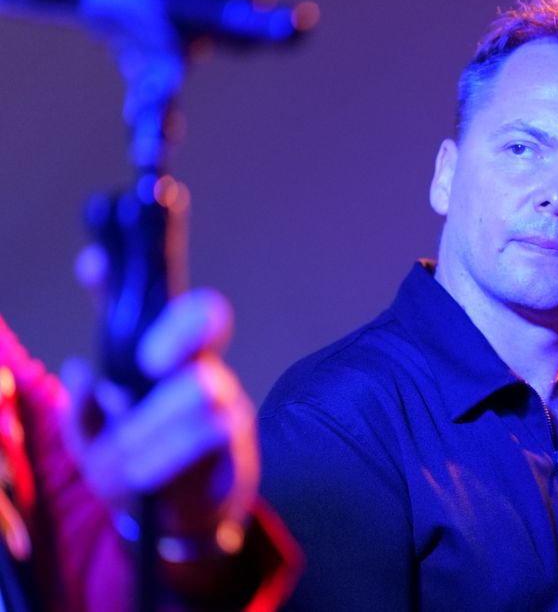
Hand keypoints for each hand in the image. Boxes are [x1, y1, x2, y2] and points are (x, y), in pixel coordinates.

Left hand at [62, 288, 258, 545]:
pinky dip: (166, 453)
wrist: (181, 522)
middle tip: (146, 362)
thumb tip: (81, 370)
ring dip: (152, 422)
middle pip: (208, 319)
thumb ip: (82, 409)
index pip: (160, 305)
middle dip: (176, 332)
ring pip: (201, 386)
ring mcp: (228, 403)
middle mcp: (202, 368)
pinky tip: (141, 475)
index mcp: (165, 361)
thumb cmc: (138, 464)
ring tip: (124, 457)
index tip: (93, 270)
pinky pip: (211, 433)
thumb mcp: (95, 440)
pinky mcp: (242, 443)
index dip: (136, 280)